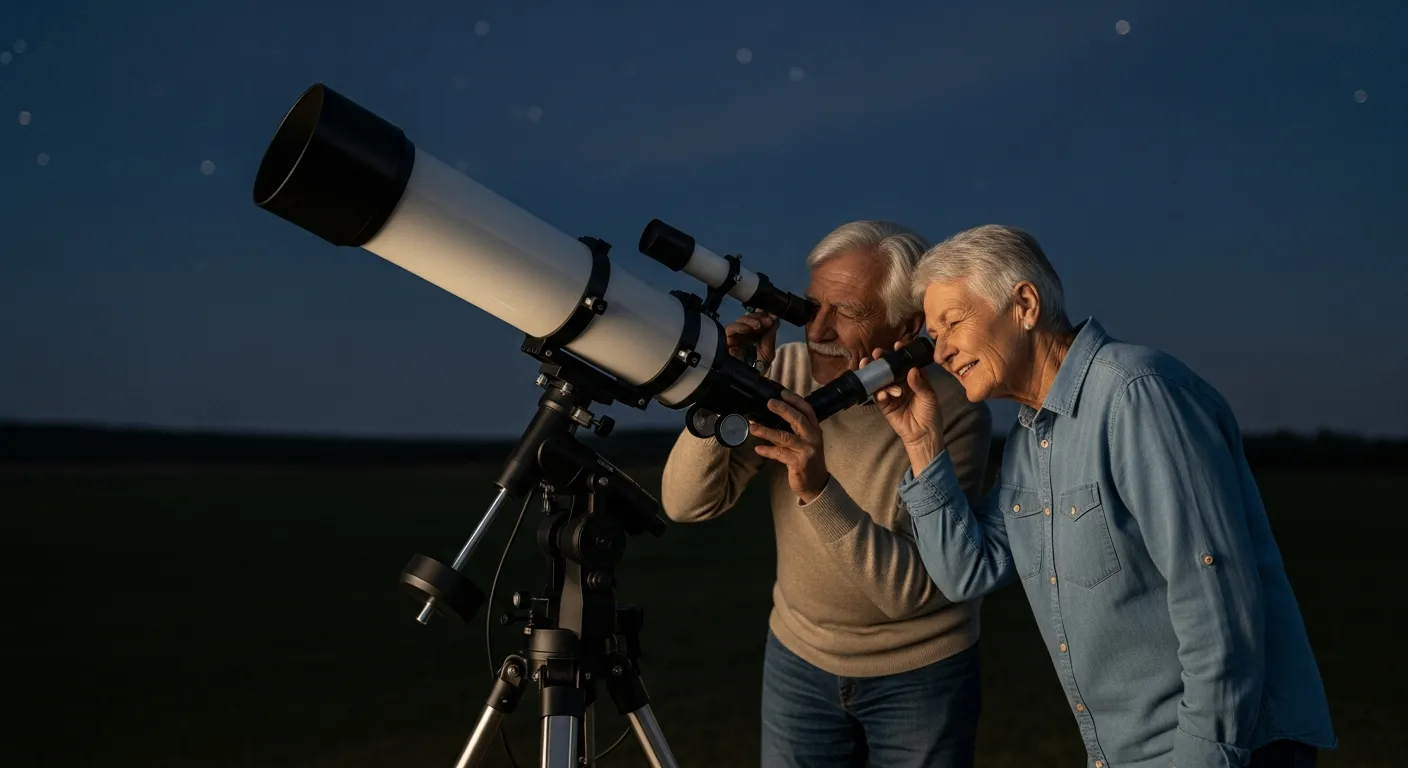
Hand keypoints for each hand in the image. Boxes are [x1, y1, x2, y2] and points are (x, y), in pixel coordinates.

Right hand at [725, 311, 778, 365]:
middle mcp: (744, 334)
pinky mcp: (726, 341)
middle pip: (750, 318)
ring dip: (751, 320)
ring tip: (759, 326)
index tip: (773, 317)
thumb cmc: (756, 370)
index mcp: (754, 336)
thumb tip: (774, 321)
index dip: (765, 316)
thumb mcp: (768, 353)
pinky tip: (747, 329)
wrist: (747, 383)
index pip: (758, 320)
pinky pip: (730, 329)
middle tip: (768, 321)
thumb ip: (770, 338)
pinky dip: (739, 326)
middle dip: (760, 317)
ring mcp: (735, 337)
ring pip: (740, 321)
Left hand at [749, 390, 829, 502]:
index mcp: (815, 430)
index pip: (807, 410)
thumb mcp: (803, 443)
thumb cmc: (808, 460)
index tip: (782, 392)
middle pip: (798, 420)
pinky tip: (758, 449)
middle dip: (783, 410)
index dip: (795, 400)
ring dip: (767, 431)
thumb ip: (790, 431)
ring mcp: (807, 450)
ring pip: (785, 437)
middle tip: (769, 403)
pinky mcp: (799, 463)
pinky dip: (768, 451)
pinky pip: (780, 454)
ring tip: (753, 427)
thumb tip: (768, 419)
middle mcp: (813, 438)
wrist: (817, 484)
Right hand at [863, 342, 944, 470]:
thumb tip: (912, 369)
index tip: (897, 345)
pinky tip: (882, 394)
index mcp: (914, 378)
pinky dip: (879, 394)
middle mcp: (901, 383)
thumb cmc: (930, 414)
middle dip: (882, 361)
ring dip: (877, 375)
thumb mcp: (929, 397)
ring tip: (873, 371)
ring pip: (881, 381)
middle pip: (890, 369)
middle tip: (877, 354)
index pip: (906, 362)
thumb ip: (920, 383)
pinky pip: (879, 397)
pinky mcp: (885, 405)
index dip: (901, 353)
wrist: (923, 435)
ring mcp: (891, 394)